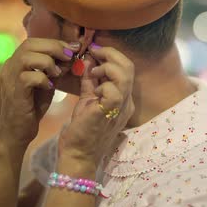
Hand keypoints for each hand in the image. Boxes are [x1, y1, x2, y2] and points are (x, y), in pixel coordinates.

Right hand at [0, 38, 78, 146]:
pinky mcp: (14, 91)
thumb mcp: (47, 82)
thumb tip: (72, 54)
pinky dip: (43, 79)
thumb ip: (55, 68)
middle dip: (54, 47)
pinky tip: (50, 87)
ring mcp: (9, 78)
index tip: (73, 48)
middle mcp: (10, 66)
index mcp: (16, 61)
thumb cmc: (32, 106)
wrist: (17, 131)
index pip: (34, 42)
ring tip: (57, 73)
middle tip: (70, 56)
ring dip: (48, 62)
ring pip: (28, 57)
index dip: (55, 42)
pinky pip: (29, 77)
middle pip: (30, 44)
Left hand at [58, 45, 134, 164]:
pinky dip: (103, 83)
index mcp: (123, 99)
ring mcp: (121, 107)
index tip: (94, 50)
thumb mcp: (87, 100)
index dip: (111, 56)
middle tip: (93, 51)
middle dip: (111, 54)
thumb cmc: (82, 131)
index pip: (126, 69)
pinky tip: (94, 89)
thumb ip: (90, 81)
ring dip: (107, 66)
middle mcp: (126, 101)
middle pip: (129, 67)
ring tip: (94, 70)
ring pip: (125, 75)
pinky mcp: (109, 112)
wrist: (78, 155)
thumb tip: (89, 60)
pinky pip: (114, 90)